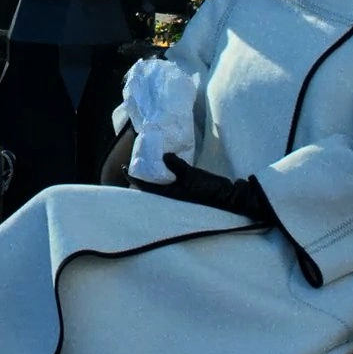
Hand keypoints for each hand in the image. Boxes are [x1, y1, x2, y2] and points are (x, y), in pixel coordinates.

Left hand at [135, 154, 273, 223]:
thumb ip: (177, 166)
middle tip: (134, 164)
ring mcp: (179, 196)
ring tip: (146, 164)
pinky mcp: (187, 193)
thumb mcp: (193, 175)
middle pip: (150, 188)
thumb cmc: (210, 189)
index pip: (146, 187)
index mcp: (170, 196)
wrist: (229, 198)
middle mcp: (172, 198)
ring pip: (159, 187)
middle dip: (141, 178)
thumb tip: (164, 155)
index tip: (123, 168)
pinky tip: (165, 170)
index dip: (133, 178)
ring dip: (152, 178)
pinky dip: (164, 178)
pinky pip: (170, 185)